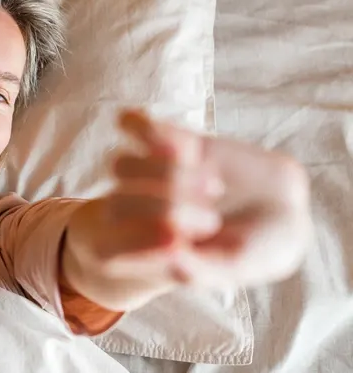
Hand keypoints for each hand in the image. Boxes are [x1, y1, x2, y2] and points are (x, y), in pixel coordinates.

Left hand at [62, 109, 311, 310]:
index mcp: (144, 249)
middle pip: (118, 203)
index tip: (178, 243)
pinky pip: (134, 125)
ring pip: (124, 166)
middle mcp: (138, 212)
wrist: (285, 206)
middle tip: (212, 221)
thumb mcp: (240, 267)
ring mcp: (148, 174)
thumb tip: (168, 255)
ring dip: (168, 175)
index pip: (109, 248)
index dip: (136, 243)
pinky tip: (187, 147)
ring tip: (214, 187)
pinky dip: (147, 130)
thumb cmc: (259, 247)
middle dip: (164, 210)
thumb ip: (201, 269)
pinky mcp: (167, 140)